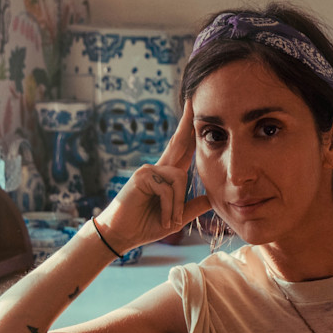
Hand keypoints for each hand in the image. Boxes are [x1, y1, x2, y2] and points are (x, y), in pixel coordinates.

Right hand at [95, 100, 210, 247]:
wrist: (121, 235)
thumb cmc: (146, 225)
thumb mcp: (176, 217)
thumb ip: (193, 207)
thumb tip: (211, 198)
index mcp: (168, 176)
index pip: (183, 150)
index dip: (191, 132)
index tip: (196, 112)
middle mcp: (159, 168)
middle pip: (179, 142)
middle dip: (188, 121)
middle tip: (195, 97)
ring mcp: (149, 169)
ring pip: (179, 179)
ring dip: (178, 206)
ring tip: (169, 221)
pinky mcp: (142, 176)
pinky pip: (168, 189)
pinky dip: (170, 208)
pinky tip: (164, 219)